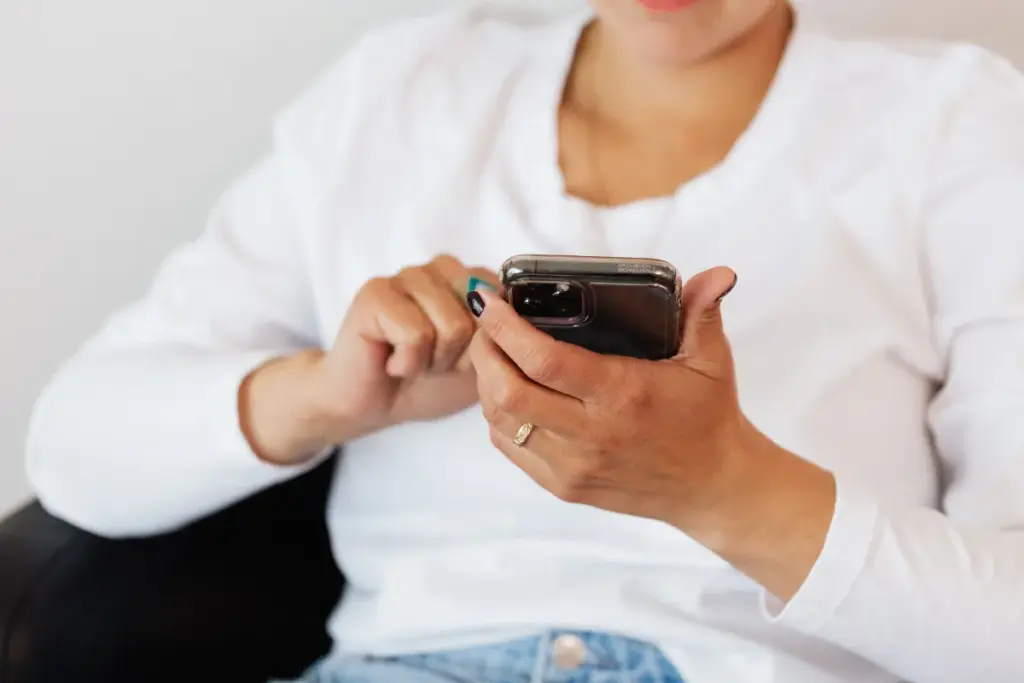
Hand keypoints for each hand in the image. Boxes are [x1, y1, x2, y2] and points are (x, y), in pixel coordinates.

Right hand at [241, 255, 495, 464]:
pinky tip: (392, 361)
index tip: (463, 358)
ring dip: (434, 361)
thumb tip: (513, 318)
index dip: (489, 346)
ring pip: (452, 326)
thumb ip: (505, 337)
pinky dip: (408, 363)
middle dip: (462, 355)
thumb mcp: (484, 364)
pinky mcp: (375, 292)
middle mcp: (442, 267)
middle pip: (483, 317)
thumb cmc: (430, 382)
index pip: (508, 305)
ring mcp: (407, 274)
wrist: (375, 405)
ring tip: (413, 361)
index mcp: (473, 277)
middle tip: (433, 361)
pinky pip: (416, 334)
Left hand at [468, 267, 836, 599]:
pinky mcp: (564, 487)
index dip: (506, 328)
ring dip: (485, 382)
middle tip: (485, 323)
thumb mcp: (711, 360)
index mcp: (623, 395)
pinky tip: (505, 390)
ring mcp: (574, 466)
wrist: (712, 487)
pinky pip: (509, 448)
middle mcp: (592, 434)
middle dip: (484, 351)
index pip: (545, 361)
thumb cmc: (708, 417)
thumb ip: (703, 312)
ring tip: (492, 351)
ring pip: (501, 422)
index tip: (490, 300)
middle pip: (508, 393)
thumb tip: (719, 272)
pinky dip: (497, 415)